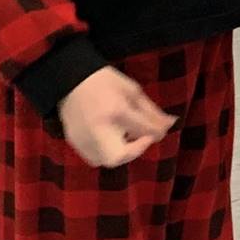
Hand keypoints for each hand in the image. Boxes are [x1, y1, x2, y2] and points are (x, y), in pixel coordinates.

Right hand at [57, 66, 174, 169]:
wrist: (70, 80)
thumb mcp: (132, 91)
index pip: (144, 132)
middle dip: (135, 150)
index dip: (158, 132)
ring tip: (126, 136)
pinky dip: (106, 151)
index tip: (162, 129)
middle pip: (118, 156)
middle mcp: (98, 129)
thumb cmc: (105, 82)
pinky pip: (94, 157)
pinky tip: (111, 136)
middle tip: (141, 138)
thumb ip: (151, 111)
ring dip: (121, 153)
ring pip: (106, 160)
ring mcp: (83, 138)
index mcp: (116, 112)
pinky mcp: (74, 142)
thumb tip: (170, 124)